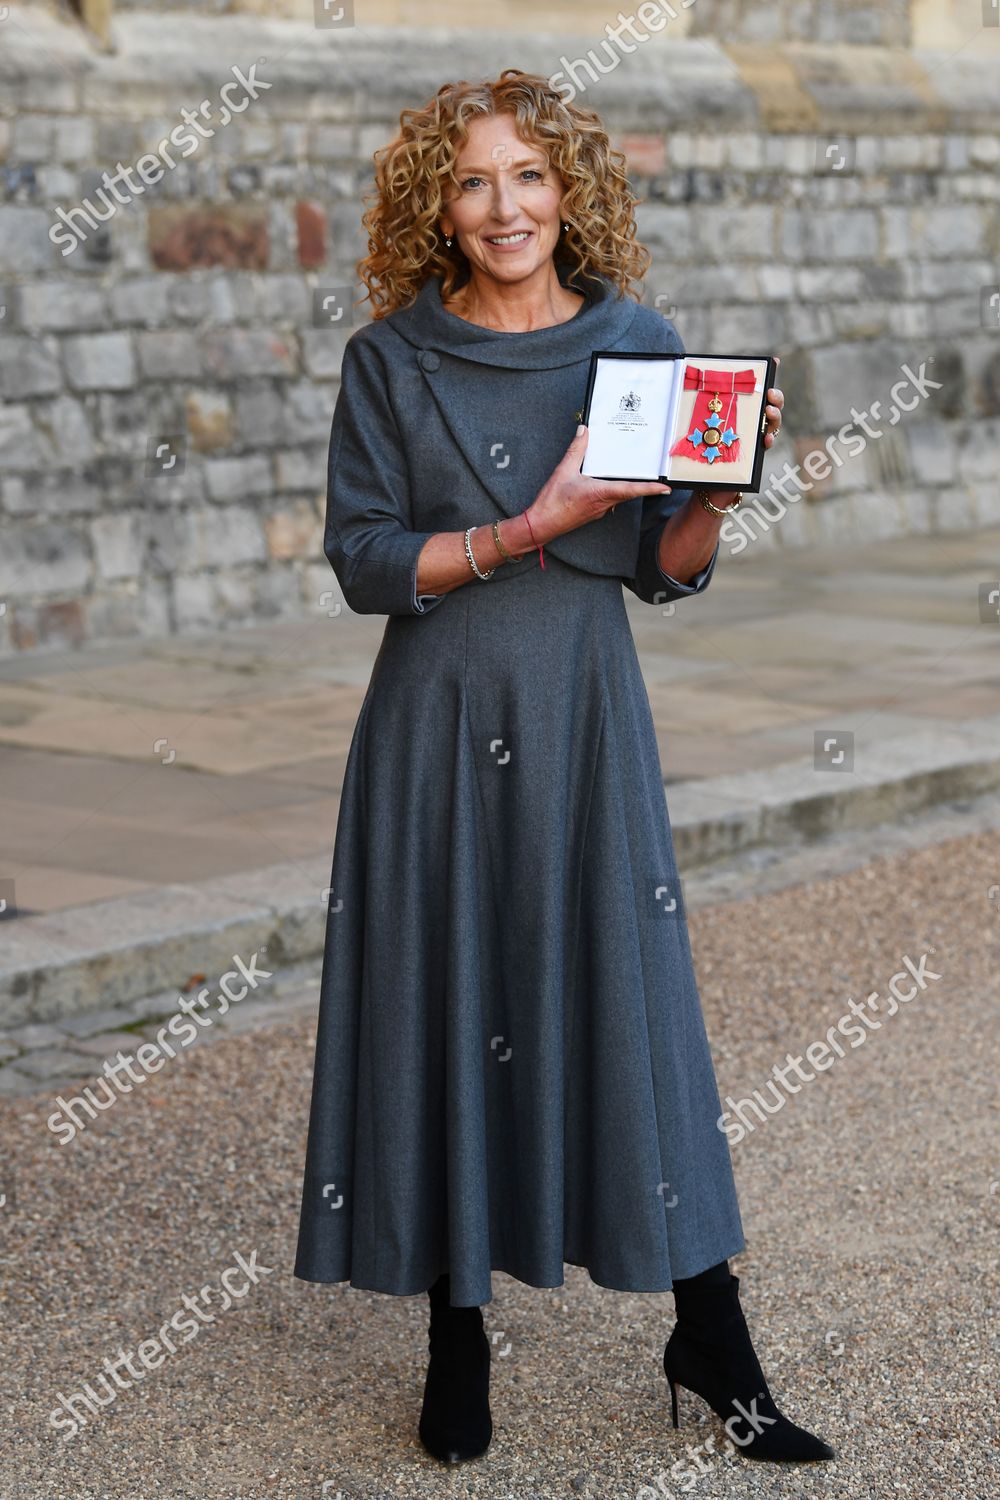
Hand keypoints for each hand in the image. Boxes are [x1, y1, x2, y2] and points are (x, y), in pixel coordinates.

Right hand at [525, 425, 669, 544]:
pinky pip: (610, 499)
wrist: (540, 525)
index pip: (631, 490)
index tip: (665, 488)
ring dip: (629, 488)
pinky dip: (615, 491)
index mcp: (600, 493)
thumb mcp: (563, 471)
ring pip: (620, 496)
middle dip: (645, 486)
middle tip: (659, 479)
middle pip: (630, 492)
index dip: (650, 489)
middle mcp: (604, 504)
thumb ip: (576, 450)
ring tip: (638, 476)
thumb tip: (584, 431)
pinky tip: (609, 482)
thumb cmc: (552, 503)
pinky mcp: (593, 512)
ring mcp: (599, 510)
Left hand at [704, 357, 783, 510]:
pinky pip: (765, 447)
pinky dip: (767, 441)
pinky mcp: (755, 457)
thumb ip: (700, 408)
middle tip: (770, 394)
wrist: (707, 483)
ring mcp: (756, 440)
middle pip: (771, 406)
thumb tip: (684, 377)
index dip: (767, 375)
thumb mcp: (701, 426)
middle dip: (775, 398)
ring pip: (772, 425)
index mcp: (743, 413)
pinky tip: (765, 439)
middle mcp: (753, 425)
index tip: (772, 361)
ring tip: (770, 412)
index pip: (757, 392)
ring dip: (774, 417)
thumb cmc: (703, 452)